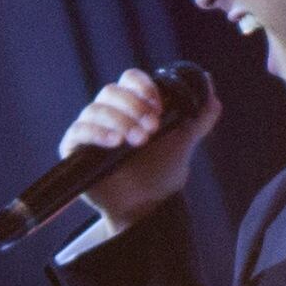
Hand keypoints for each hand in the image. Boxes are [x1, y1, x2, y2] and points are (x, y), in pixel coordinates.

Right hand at [57, 66, 221, 229]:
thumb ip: (199, 117)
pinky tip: (115, 142)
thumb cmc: (161, 173)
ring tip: (138, 140)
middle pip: (111, 91)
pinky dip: (97, 132)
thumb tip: (210, 88)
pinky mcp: (76, 149)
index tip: (159, 106)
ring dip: (119, 120)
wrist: (147, 206)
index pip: (130, 79)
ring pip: (95, 109)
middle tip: (152, 128)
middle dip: (134, 106)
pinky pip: (78, 131)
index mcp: (133, 106)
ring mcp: (91, 129)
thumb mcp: (184, 143)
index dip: (143, 87)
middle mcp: (109, 113)